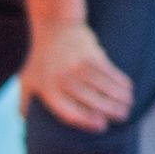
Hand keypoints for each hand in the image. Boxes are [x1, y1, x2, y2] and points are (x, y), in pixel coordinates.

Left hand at [19, 21, 135, 132]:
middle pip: (91, 100)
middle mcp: (62, 79)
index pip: (70, 112)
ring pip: (104, 86)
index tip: (102, 126)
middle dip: (110, 110)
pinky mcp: (90, 54)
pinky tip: (128, 88)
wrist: (54, 27)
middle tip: (123, 115)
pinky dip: (121, 81)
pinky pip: (109, 72)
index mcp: (48, 90)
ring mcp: (76, 65)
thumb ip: (26, 104)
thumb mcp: (27, 80)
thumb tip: (28, 126)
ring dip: (119, 97)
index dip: (87, 121)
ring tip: (128, 104)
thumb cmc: (41, 60)